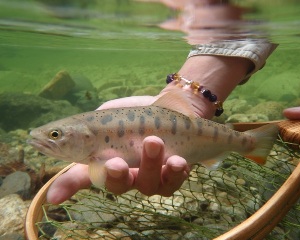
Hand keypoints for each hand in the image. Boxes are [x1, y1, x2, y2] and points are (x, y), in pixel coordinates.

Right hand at [46, 96, 189, 203]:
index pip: (82, 176)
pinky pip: (173, 182)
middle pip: (116, 185)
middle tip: (115, 162)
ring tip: (154, 141)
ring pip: (147, 184)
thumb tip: (65, 134)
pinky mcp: (173, 175)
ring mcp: (150, 176)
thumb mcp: (110, 114)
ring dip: (150, 164)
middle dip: (114, 176)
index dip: (66, 188)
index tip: (52, 198)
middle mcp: (126, 173)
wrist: (171, 106)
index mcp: (106, 159)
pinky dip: (175, 172)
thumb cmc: (136, 114)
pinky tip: (178, 160)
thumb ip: (91, 125)